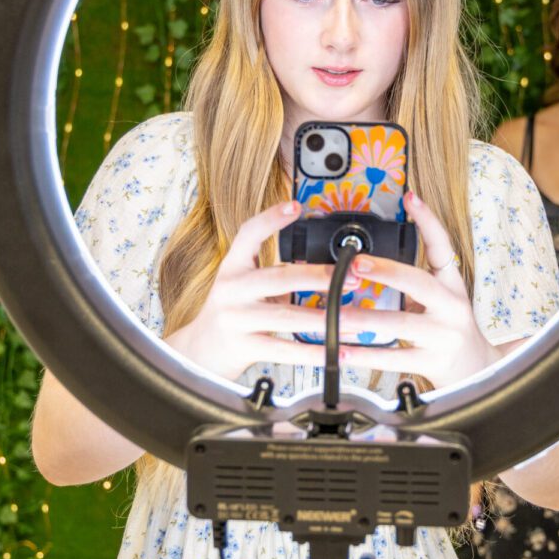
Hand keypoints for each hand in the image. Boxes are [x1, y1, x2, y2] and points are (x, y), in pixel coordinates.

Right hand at [163, 200, 341, 379]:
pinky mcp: (244, 347)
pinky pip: (286, 350)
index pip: (247, 234)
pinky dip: (315, 352)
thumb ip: (276, 273)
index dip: (270, 219)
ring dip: (327, 318)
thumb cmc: (233, 312)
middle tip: (352, 277)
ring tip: (357, 318)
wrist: (201, 351)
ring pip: (287, 316)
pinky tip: (338, 351)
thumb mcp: (245, 284)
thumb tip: (326, 267)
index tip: (296, 206)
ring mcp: (236, 319)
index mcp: (232, 267)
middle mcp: (231, 289)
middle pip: (280, 277)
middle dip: (320, 277)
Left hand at [331, 191, 498, 388]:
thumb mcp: (441, 300)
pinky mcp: (434, 362)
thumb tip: (365, 263)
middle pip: (419, 283)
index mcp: (452, 285)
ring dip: (364, 318)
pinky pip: (395, 358)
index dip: (428, 221)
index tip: (410, 197)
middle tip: (355, 264)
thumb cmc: (448, 330)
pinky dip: (366, 354)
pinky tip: (344, 350)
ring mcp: (444, 335)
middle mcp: (452, 307)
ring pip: (401, 323)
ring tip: (336, 312)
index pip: (443, 247)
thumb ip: (413, 283)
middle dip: (385, 272)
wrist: (478, 372)